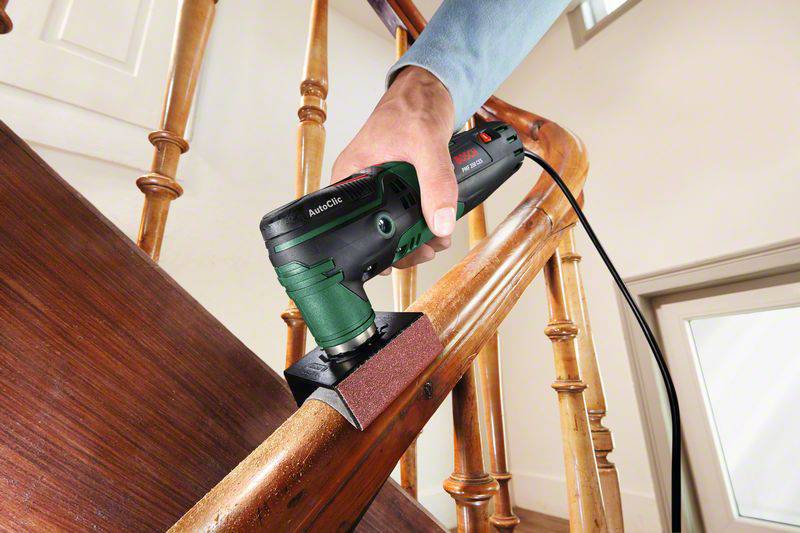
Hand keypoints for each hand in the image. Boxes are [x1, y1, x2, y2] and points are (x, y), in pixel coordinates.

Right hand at [331, 66, 455, 270]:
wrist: (431, 88)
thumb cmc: (414, 104)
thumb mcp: (426, 143)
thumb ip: (436, 181)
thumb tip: (440, 221)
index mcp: (352, 174)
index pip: (352, 222)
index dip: (374, 246)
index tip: (398, 257)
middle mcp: (363, 182)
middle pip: (376, 227)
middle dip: (404, 245)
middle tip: (427, 249)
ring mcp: (382, 183)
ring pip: (395, 221)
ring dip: (418, 234)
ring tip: (438, 238)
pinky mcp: (400, 183)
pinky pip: (409, 208)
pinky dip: (425, 218)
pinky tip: (439, 222)